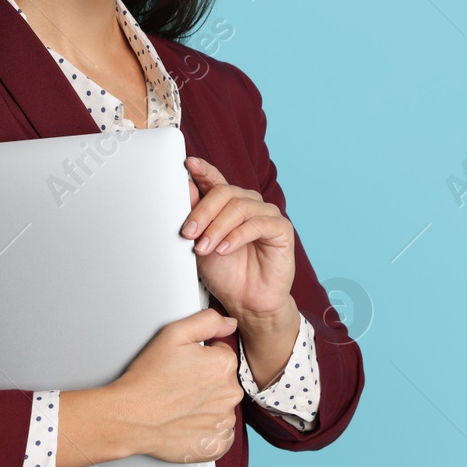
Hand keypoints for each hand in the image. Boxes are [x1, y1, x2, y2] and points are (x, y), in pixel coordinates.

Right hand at [109, 308, 241, 463]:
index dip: (202, 358)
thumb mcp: (173, 333)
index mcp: (224, 365)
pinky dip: (208, 430)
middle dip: (206, 381)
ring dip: (207, 406)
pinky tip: (188, 423)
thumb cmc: (148, 378)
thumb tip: (230, 323)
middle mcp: (231, 394)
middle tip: (179, 385)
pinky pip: (221, 434)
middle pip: (225, 381)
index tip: (184, 366)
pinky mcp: (216, 445)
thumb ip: (207, 321)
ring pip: (222, 407)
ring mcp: (224, 422)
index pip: (222, 355)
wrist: (130, 416)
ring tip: (180, 405)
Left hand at [181, 155, 295, 322]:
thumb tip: (184, 186)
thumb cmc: (225, 273)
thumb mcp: (200, 243)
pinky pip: (258, 224)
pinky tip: (225, 250)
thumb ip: (195, 216)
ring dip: (217, 228)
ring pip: (239, 207)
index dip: (203, 170)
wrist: (246, 302)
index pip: (215, 180)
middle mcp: (248, 204)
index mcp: (228, 204)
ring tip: (204, 248)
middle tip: (188, 233)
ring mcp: (266, 214)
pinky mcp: (281, 229)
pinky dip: (237, 236)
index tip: (189, 163)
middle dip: (203, 212)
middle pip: (225, 192)